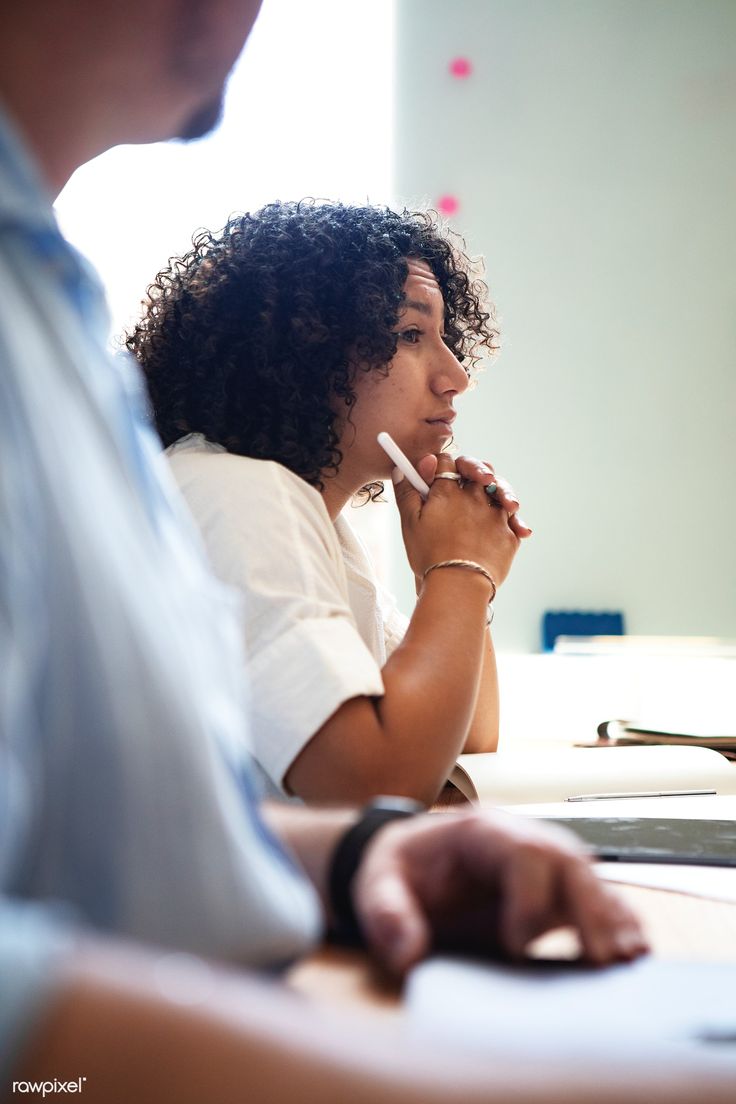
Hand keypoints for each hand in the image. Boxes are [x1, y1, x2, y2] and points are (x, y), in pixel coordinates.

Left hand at [353, 809, 648, 975]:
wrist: (407, 867)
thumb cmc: (397, 874)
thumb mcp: (376, 887)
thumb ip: (387, 915)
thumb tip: (408, 954)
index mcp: (480, 832)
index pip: (523, 852)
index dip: (528, 898)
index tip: (515, 949)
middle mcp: (521, 841)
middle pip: (569, 862)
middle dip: (591, 908)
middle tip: (605, 959)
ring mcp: (542, 866)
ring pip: (590, 880)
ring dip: (612, 918)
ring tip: (631, 961)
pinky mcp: (553, 893)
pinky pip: (594, 900)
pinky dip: (617, 923)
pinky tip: (633, 955)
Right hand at [393, 453, 520, 583]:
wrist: (458, 586)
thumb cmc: (430, 557)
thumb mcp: (409, 523)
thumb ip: (406, 493)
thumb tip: (401, 469)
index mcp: (448, 492)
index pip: (446, 461)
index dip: (440, 465)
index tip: (436, 474)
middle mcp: (475, 497)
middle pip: (479, 470)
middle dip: (475, 471)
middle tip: (474, 479)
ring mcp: (496, 515)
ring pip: (501, 492)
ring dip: (499, 492)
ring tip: (498, 502)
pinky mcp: (510, 535)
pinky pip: (514, 520)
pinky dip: (514, 521)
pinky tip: (513, 525)